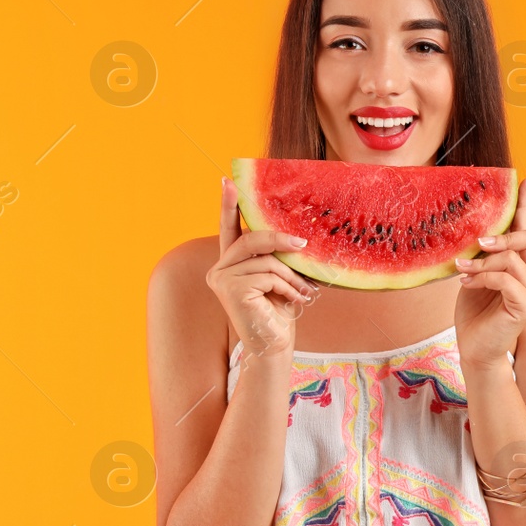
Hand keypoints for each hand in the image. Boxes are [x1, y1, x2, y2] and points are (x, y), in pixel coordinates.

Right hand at [207, 176, 317, 359]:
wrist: (275, 343)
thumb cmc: (280, 310)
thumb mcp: (282, 276)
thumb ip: (280, 255)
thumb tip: (300, 234)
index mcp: (232, 261)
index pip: (228, 228)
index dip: (228, 205)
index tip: (227, 181)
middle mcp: (220, 267)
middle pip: (250, 239)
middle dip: (280, 239)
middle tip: (303, 244)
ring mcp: (221, 278)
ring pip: (265, 259)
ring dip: (291, 274)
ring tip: (304, 290)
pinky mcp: (230, 289)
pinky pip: (267, 275)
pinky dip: (286, 286)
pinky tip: (294, 299)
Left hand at [453, 175, 525, 370]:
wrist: (474, 351)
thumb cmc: (473, 316)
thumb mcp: (473, 278)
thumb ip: (479, 257)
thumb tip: (469, 232)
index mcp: (520, 267)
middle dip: (506, 234)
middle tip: (480, 241)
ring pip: (513, 258)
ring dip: (484, 261)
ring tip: (462, 269)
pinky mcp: (524, 306)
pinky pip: (505, 279)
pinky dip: (483, 277)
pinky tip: (467, 283)